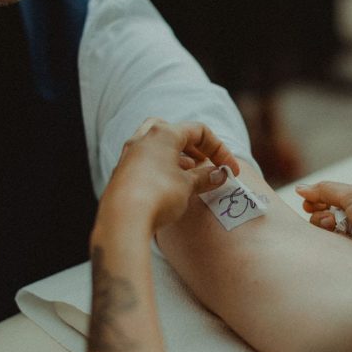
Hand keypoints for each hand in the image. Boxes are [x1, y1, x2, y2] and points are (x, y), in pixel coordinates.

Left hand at [100, 118, 239, 232]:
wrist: (123, 220)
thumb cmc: (159, 196)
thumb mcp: (188, 186)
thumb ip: (205, 177)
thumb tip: (219, 174)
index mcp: (163, 134)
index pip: (198, 131)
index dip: (219, 149)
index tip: (230, 170)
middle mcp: (142, 139)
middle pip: (172, 130)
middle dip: (191, 145)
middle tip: (203, 162)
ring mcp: (129, 155)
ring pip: (155, 145)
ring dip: (175, 156)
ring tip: (188, 174)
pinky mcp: (121, 174)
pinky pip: (144, 162)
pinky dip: (160, 167)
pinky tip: (168, 186)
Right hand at [296, 181, 351, 276]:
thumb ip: (326, 190)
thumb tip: (302, 188)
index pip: (335, 197)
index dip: (318, 200)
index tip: (307, 204)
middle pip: (328, 215)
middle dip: (321, 215)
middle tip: (326, 220)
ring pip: (331, 234)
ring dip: (327, 229)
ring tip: (334, 230)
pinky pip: (338, 251)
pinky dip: (336, 246)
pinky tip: (340, 245)